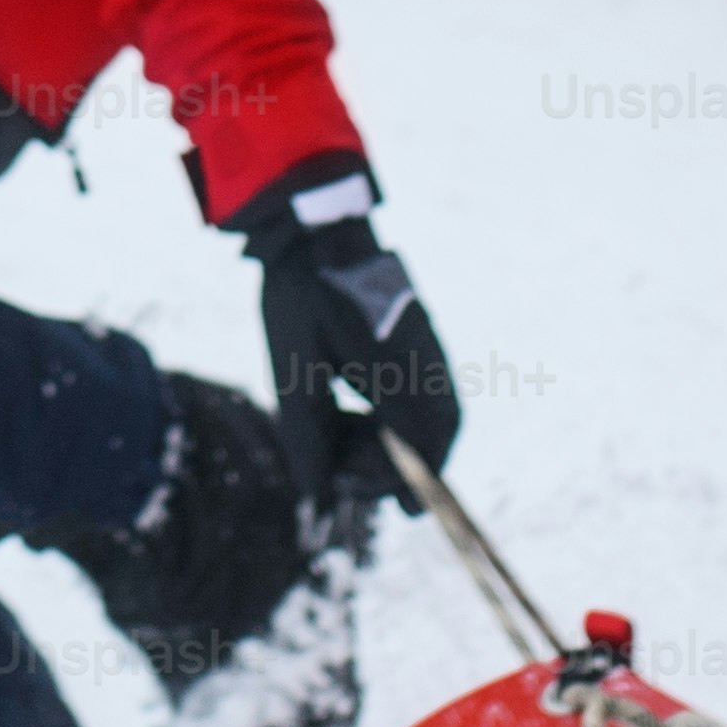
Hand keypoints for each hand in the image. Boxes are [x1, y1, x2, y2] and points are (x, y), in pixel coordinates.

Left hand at [242, 166, 457, 503]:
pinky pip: (421, 394)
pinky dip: (391, 414)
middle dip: (388, 466)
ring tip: (339, 431)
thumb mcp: (295, 374)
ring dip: (389, 441)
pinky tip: (353, 404)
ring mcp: (429, 351)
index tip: (364, 497)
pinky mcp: (421, 340)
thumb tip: (315, 501)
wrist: (319, 226)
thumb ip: (309, 441)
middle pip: (430, 443)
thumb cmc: (303, 295)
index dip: (394, 486)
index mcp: (402, 377)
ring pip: (428, 421)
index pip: (419, 457)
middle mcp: (429, 367)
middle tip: (338, 470)